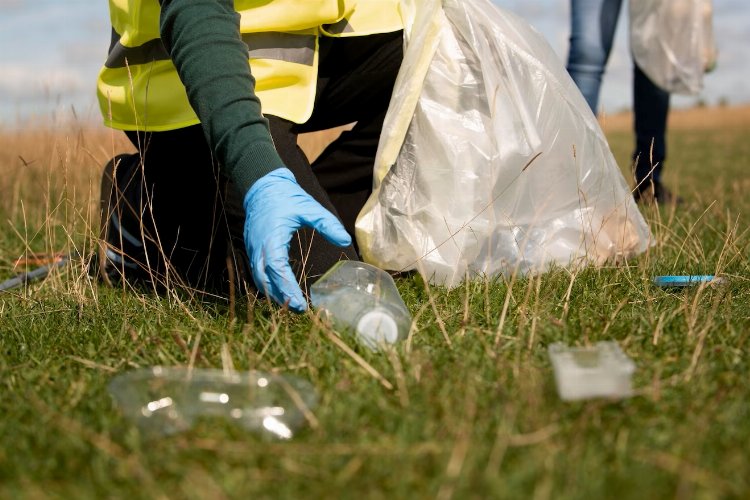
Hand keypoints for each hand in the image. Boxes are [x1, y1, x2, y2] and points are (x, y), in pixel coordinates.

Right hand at [243, 168, 351, 311]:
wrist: (262, 184)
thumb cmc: (285, 196)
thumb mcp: (309, 208)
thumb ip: (327, 224)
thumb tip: (345, 241)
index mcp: (271, 238)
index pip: (278, 270)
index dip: (288, 289)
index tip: (301, 304)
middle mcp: (258, 247)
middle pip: (265, 280)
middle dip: (281, 298)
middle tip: (300, 311)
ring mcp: (252, 249)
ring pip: (259, 279)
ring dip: (274, 294)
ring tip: (292, 305)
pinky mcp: (252, 249)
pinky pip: (258, 272)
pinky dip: (268, 284)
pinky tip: (281, 291)